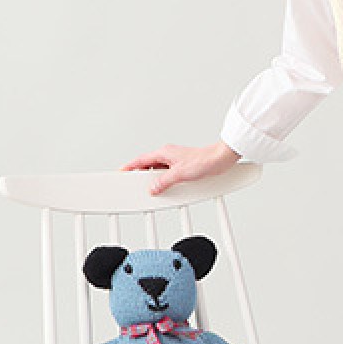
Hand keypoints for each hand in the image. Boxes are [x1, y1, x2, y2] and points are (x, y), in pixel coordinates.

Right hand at [120, 140, 240, 195]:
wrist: (221, 158)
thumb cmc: (205, 160)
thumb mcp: (180, 174)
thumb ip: (164, 182)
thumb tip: (153, 188)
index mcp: (163, 153)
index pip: (140, 160)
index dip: (129, 167)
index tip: (120, 173)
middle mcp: (168, 156)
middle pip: (148, 166)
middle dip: (141, 176)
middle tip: (135, 186)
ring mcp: (175, 161)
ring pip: (159, 172)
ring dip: (156, 180)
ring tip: (153, 190)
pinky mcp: (183, 167)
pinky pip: (169, 175)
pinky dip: (166, 182)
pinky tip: (168, 188)